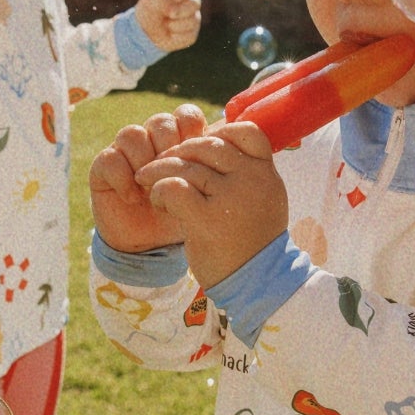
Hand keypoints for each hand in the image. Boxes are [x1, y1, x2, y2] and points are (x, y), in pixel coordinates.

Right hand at [90, 106, 208, 252]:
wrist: (152, 245)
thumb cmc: (183, 213)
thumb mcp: (204, 192)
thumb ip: (214, 166)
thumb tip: (234, 136)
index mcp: (179, 140)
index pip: (186, 114)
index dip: (192, 131)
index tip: (197, 161)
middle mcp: (151, 141)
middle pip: (160, 121)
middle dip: (169, 147)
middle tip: (174, 175)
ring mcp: (126, 153)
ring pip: (132, 134)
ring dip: (144, 161)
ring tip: (152, 189)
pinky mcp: (103, 168)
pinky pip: (109, 158)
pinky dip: (122, 178)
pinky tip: (133, 198)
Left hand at [135, 0, 201, 54]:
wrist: (147, 33)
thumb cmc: (149, 12)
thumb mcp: (149, 3)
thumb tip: (172, 8)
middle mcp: (189, 3)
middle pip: (195, 2)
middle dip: (182, 9)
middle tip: (171, 14)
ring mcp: (193, 18)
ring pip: (192, 20)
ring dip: (175, 24)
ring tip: (165, 25)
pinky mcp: (192, 33)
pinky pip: (189, 35)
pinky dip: (176, 36)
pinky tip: (169, 34)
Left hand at [136, 123, 288, 288]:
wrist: (258, 284)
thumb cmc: (253, 242)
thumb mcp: (264, 199)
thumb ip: (247, 172)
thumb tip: (217, 140)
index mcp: (266, 173)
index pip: (246, 131)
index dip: (218, 130)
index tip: (200, 144)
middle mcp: (251, 180)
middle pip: (208, 145)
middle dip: (179, 150)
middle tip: (161, 161)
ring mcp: (230, 198)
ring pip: (186, 165)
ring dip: (160, 170)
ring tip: (147, 180)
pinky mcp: (207, 219)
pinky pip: (174, 187)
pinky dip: (160, 190)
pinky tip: (159, 201)